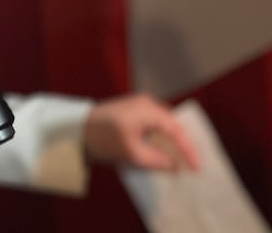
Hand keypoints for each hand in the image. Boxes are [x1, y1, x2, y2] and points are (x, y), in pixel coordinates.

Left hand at [83, 94, 199, 171]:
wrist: (75, 129)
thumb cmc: (101, 137)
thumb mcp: (130, 153)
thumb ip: (156, 160)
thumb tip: (175, 166)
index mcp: (148, 109)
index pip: (176, 129)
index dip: (188, 149)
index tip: (197, 167)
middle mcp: (146, 104)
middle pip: (173, 125)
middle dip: (183, 144)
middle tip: (194, 164)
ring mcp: (139, 107)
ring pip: (164, 126)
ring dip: (172, 143)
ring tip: (183, 162)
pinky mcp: (132, 114)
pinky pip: (154, 127)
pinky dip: (161, 140)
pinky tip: (165, 154)